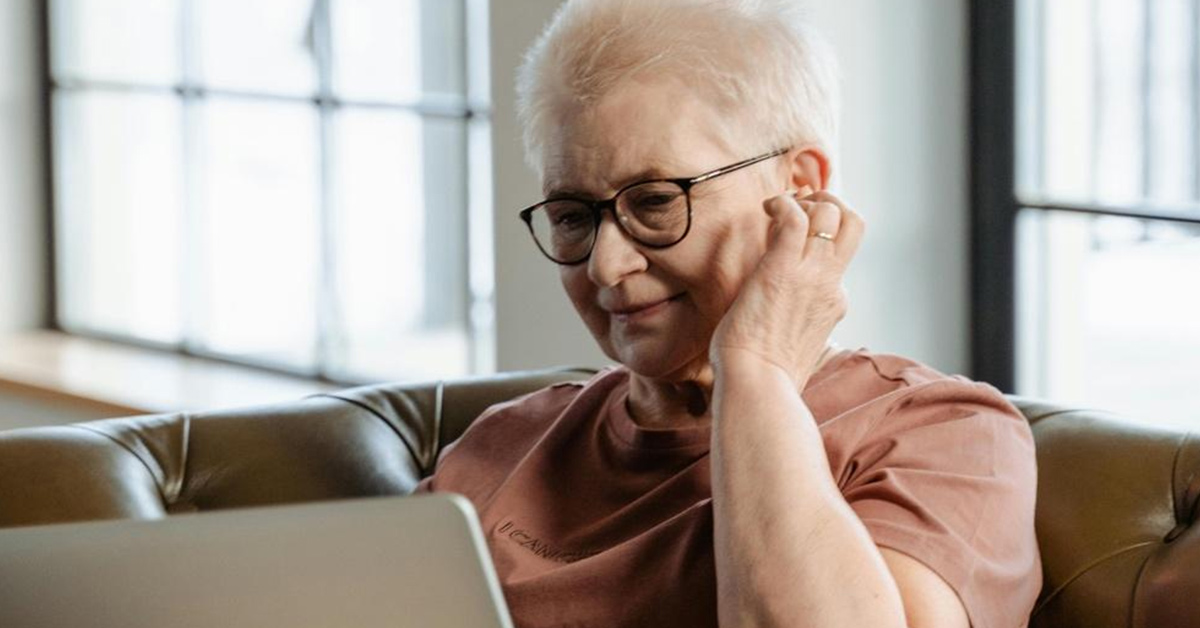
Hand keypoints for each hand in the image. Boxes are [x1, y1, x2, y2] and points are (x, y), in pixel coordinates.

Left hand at [709, 190, 864, 387]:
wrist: (758, 385)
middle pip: (853, 224)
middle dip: (831, 203)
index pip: (840, 258)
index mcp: (834, 303)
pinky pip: (794, 218)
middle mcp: (830, 284)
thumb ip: (802, 331)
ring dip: (806, 199)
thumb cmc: (767, 376)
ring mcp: (810, 275)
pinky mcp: (781, 268)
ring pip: (830, 214)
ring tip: (779, 205)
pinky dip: (783, 203)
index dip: (822, 237)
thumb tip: (793, 333)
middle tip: (802, 204)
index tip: (799, 232)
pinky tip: (766, 208)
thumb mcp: (798, 349)